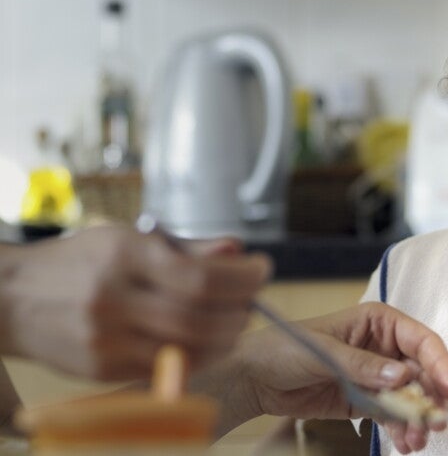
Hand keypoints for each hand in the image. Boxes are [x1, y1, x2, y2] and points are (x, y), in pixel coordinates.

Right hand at [0, 225, 270, 379]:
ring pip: (188, 347)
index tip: (263, 270)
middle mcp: (113, 296)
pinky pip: (165, 367)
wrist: (15, 297)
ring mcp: (105, 337)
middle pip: (200, 315)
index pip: (201, 275)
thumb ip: (189, 248)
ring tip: (236, 321)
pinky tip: (209, 342)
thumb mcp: (130, 239)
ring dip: (227, 337)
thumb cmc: (80, 261)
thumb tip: (236, 250)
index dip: (244, 277)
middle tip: (253, 301)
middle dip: (240, 310)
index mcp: (124, 254)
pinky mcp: (100, 368)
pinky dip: (199, 356)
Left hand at [208, 302, 447, 450]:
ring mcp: (375, 376)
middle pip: (421, 372)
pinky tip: (405, 444)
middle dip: (431, 398)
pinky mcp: (364, 400)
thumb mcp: (323, 351)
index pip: (420, 340)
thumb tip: (401, 375)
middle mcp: (382, 347)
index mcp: (377, 321)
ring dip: (418, 419)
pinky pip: (392, 415)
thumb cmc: (285, 347)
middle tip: (435, 423)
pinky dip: (401, 430)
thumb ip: (362, 364)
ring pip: (410, 398)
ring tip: (415, 441)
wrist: (255, 377)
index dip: (439, 362)